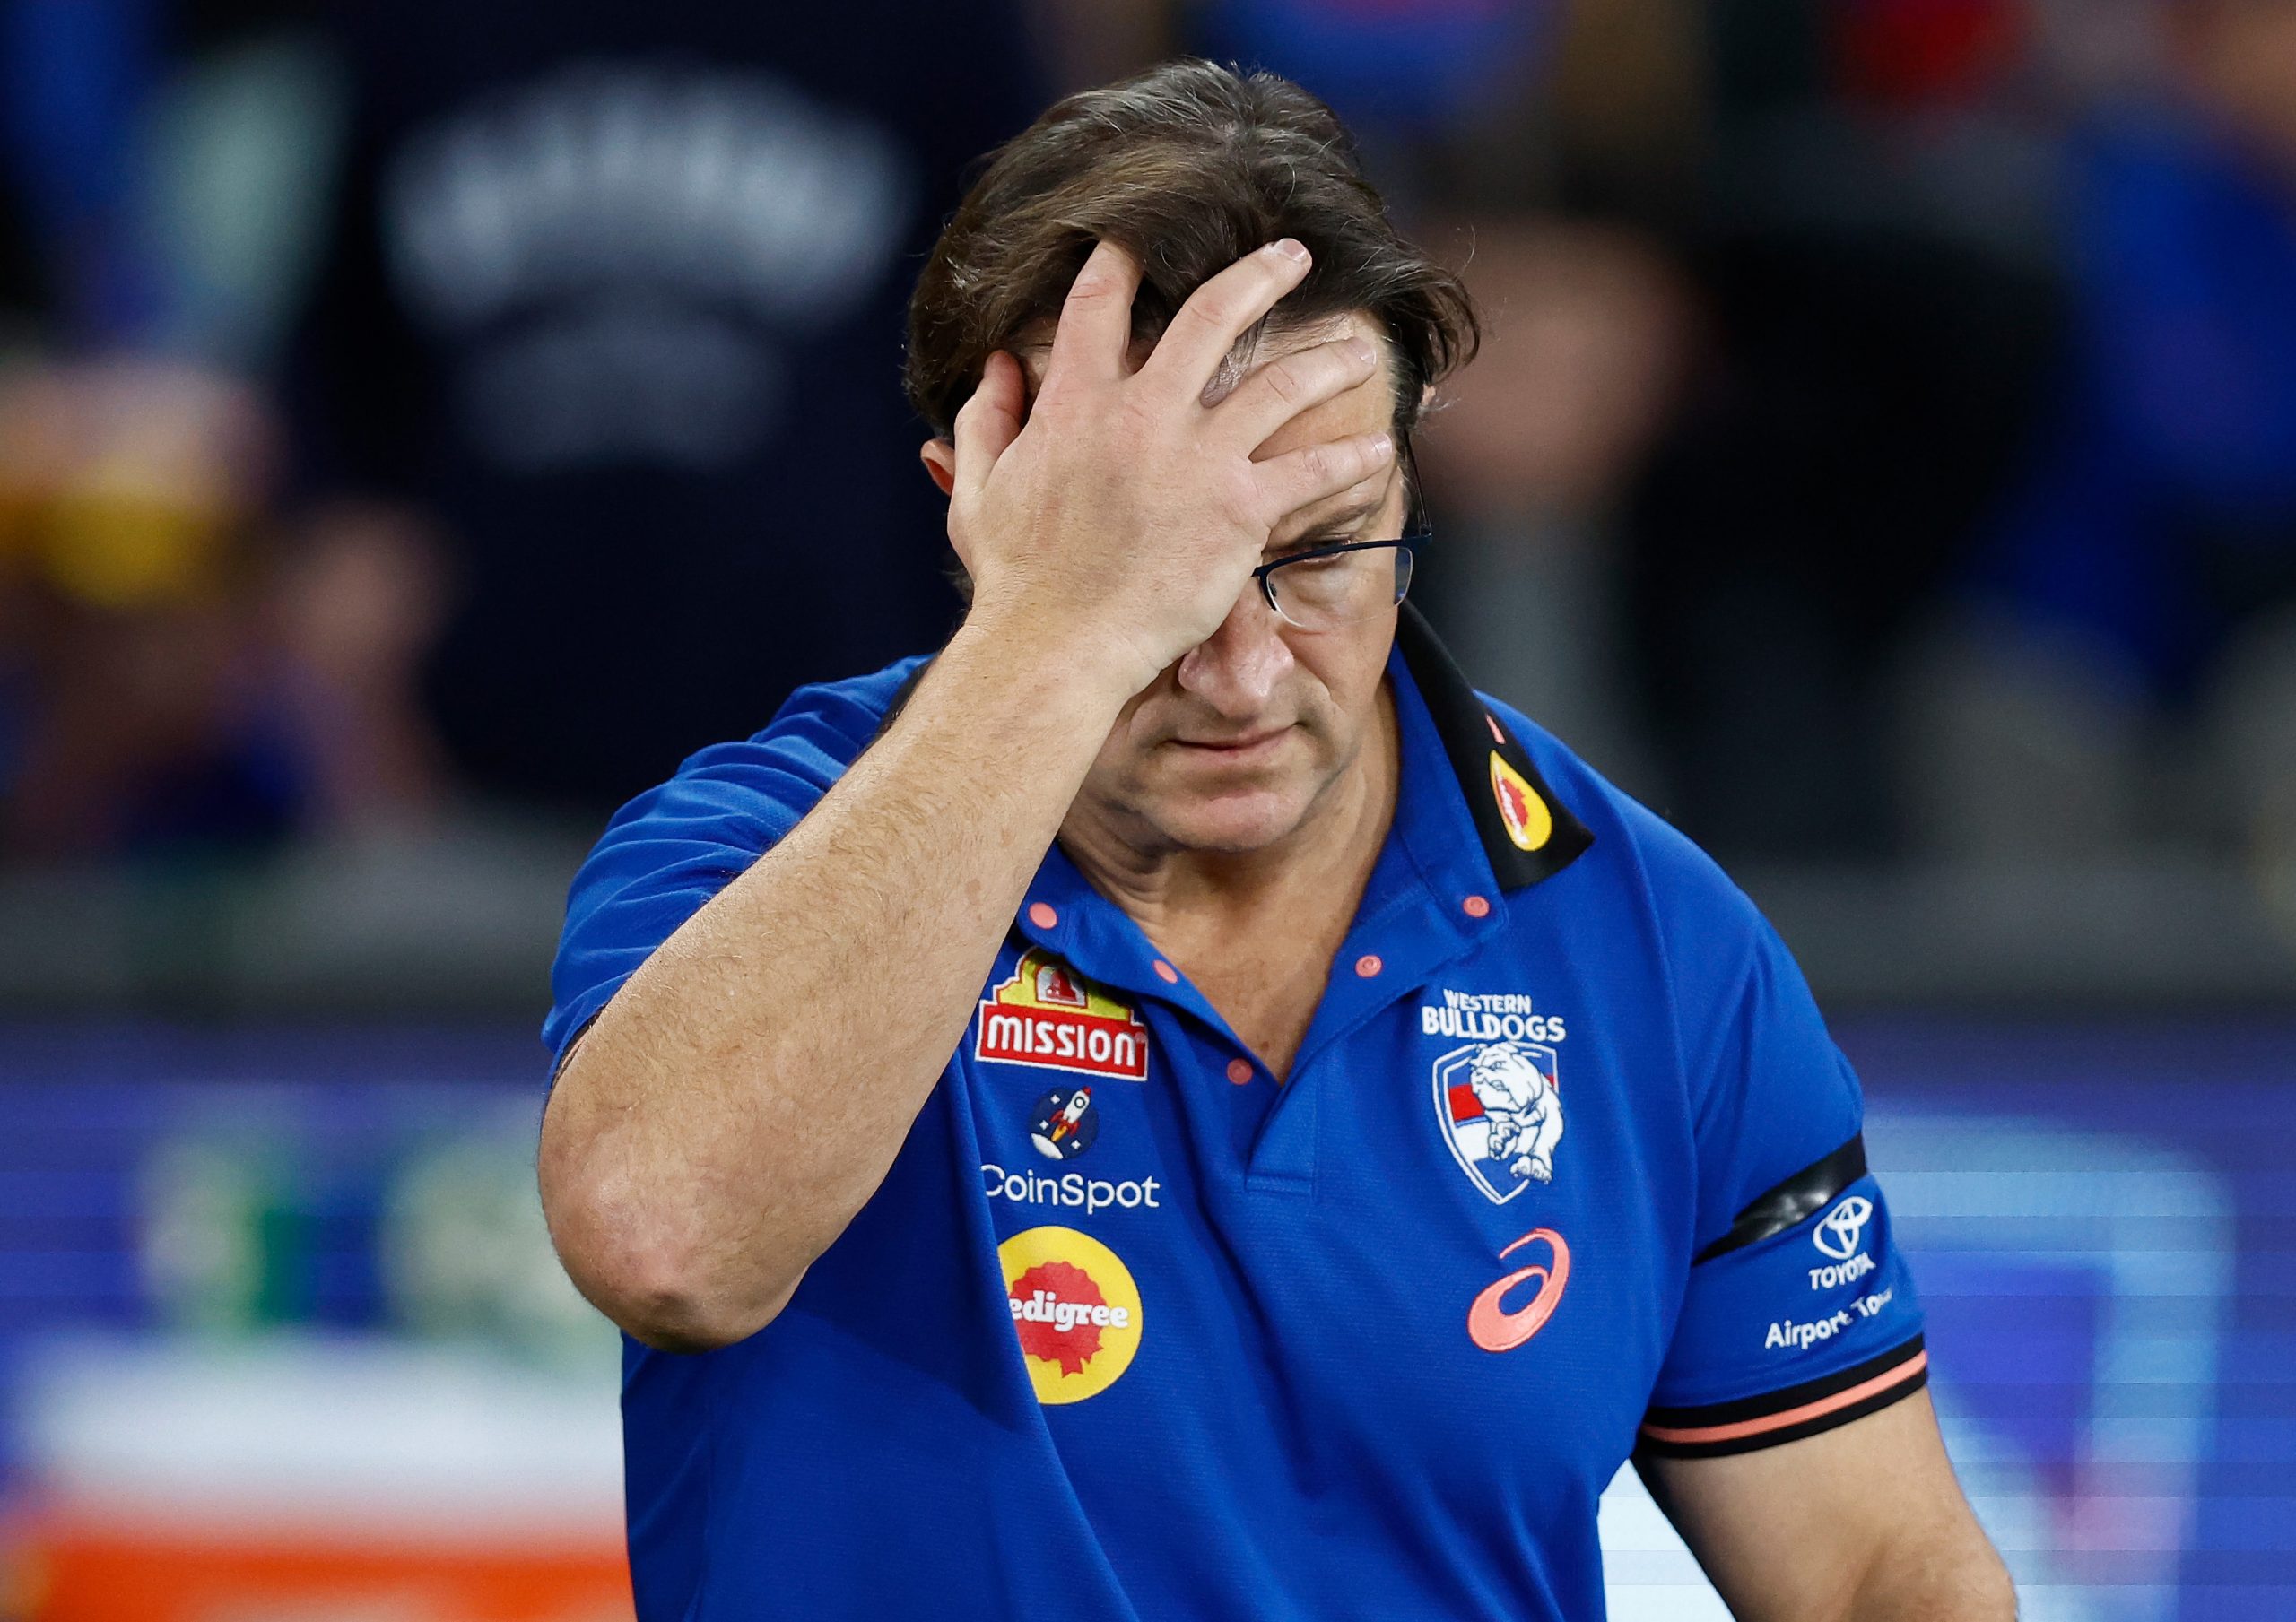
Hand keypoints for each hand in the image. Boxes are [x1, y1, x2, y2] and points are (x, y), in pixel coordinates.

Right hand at [942, 239, 1396, 699]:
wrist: (1058, 644)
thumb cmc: (1016, 579)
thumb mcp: (979, 492)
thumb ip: (985, 421)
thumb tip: (996, 367)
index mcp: (1074, 404)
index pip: (1098, 305)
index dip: (1120, 261)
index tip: (1141, 239)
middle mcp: (1141, 414)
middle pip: (1211, 315)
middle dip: (1259, 275)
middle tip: (1292, 256)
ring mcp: (1195, 459)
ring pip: (1280, 385)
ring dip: (1327, 361)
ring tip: (1358, 349)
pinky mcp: (1238, 509)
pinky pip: (1311, 472)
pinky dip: (1350, 461)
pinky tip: (1380, 451)